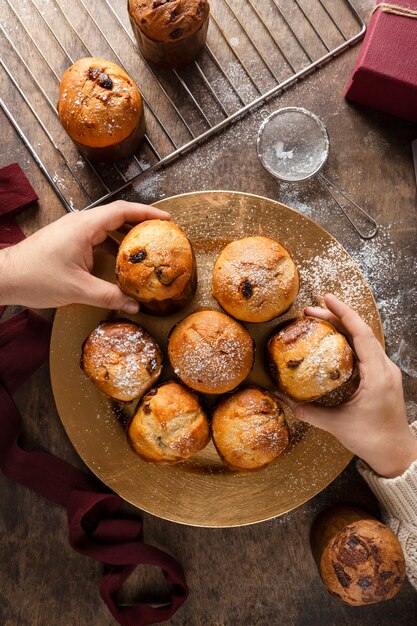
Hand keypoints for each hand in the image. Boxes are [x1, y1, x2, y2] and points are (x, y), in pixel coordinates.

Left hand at [0, 200, 170, 312]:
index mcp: (84, 226)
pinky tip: (120, 261)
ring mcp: (72, 231)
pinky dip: (112, 245)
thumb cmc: (36, 277)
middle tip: (161, 234)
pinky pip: (96, 238)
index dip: (146, 213)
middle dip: (140, 224)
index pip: (122, 211)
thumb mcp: (78, 290)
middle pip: (117, 216)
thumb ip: (109, 296)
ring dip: (126, 236)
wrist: (5, 277)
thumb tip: (134, 304)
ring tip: (146, 248)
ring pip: (106, 227)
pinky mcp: (67, 240)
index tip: (166, 219)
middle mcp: (79, 223)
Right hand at [279, 294, 416, 477]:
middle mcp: (385, 368)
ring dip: (343, 326)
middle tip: (309, 310)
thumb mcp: (337, 425)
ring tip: (319, 319)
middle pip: (362, 331)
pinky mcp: (383, 375)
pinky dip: (349, 338)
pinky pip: (366, 348)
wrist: (396, 452)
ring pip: (365, 338)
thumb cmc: (371, 439)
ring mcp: (386, 370)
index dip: (344, 313)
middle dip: (337, 316)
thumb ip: (309, 412)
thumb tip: (282, 399)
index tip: (327, 299)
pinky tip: (333, 339)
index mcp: (377, 375)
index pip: (361, 334)